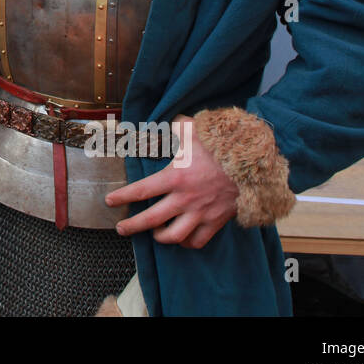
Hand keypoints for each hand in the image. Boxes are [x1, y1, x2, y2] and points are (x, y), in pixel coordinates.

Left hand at [105, 115, 238, 248]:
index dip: (122, 197)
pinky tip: (181, 237)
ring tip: (154, 233)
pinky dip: (187, 242)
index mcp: (175, 177)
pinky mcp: (216, 222)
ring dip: (160, 237)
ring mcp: (201, 213)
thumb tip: (163, 120)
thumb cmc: (221, 146)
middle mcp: (185, 199)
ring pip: (174, 236)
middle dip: (132, 226)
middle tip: (121, 229)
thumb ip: (174, 127)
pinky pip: (198, 241)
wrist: (253, 163)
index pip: (141, 191)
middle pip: (151, 220)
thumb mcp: (193, 130)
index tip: (109, 201)